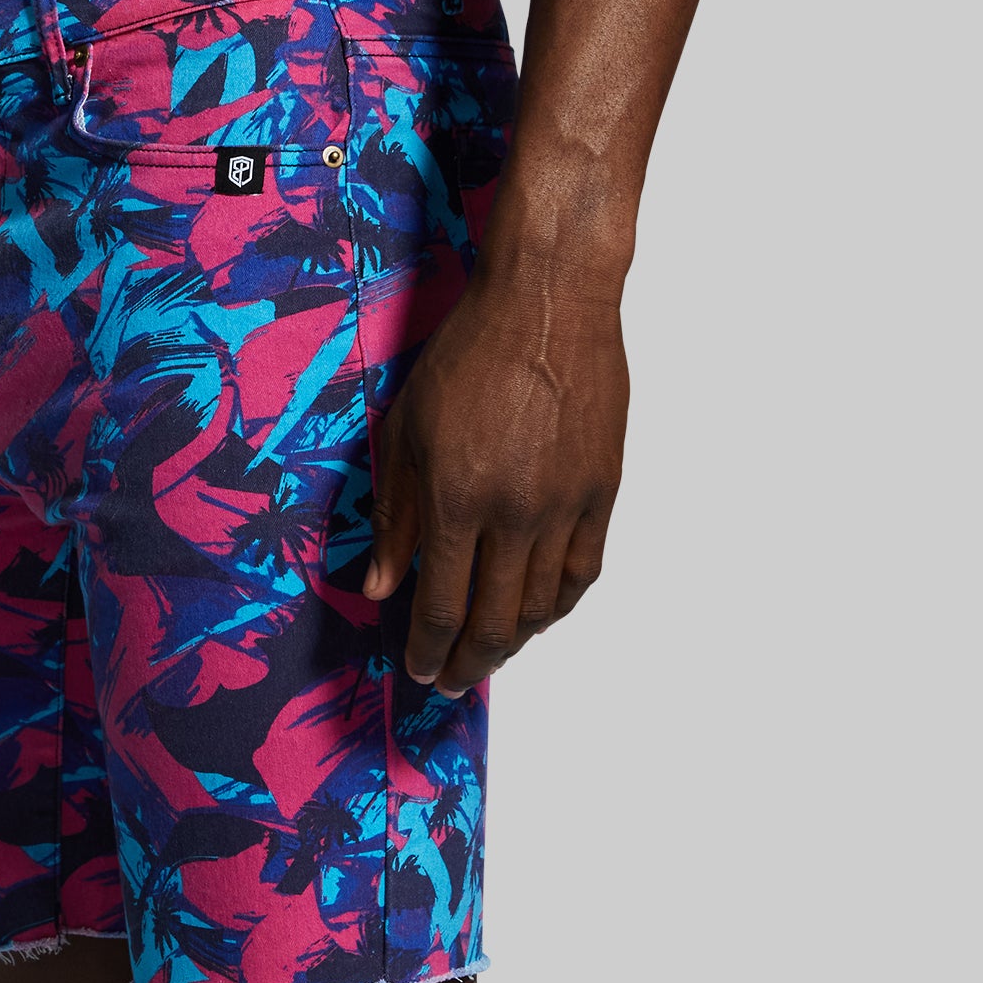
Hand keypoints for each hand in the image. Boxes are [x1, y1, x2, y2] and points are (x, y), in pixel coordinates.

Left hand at [362, 263, 627, 692]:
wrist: (546, 302)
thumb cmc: (467, 354)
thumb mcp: (406, 431)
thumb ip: (395, 516)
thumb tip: (380, 587)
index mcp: (456, 499)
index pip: (441, 604)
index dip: (427, 648)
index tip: (419, 668)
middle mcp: (513, 513)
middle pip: (494, 621)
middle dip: (467, 662)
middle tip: (452, 680)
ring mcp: (564, 506)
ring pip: (542, 606)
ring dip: (514, 641)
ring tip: (489, 651)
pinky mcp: (602, 491)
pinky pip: (583, 571)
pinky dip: (559, 605)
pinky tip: (540, 614)